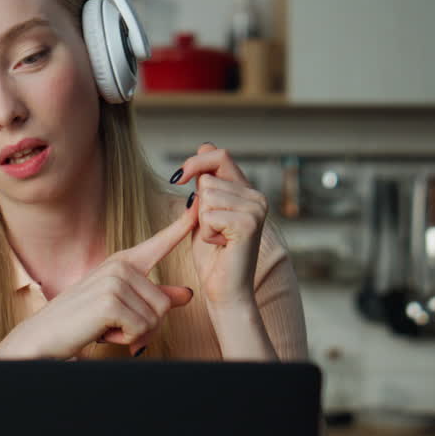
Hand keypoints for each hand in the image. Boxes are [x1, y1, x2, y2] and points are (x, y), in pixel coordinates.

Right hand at [0, 207, 196, 359]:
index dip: (181, 226)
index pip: (159, 243)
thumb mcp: (122, 307)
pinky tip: (102, 332)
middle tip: (115, 326)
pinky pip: (141, 328)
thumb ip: (154, 299)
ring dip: (134, 334)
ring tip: (106, 327)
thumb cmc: (81, 322)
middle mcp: (121, 266)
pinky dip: (125, 339)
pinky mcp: (111, 300)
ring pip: (155, 319)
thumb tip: (187, 294)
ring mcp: (115, 280)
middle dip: (145, 326)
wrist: (43, 336)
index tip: (198, 205)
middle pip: (164, 304)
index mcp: (123, 263)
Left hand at [172, 143, 267, 310]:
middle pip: (207, 179)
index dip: (195, 162)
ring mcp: (256, 208)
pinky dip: (207, 233)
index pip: (218, 154)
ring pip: (206, 196)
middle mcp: (257, 196)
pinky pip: (208, 215)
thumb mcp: (205, 211)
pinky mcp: (249, 223)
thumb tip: (204, 145)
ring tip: (219, 238)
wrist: (225, 290)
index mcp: (247, 190)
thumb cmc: (213, 255)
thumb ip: (206, 183)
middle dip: (198, 206)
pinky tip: (222, 246)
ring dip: (203, 221)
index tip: (178, 179)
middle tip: (214, 229)